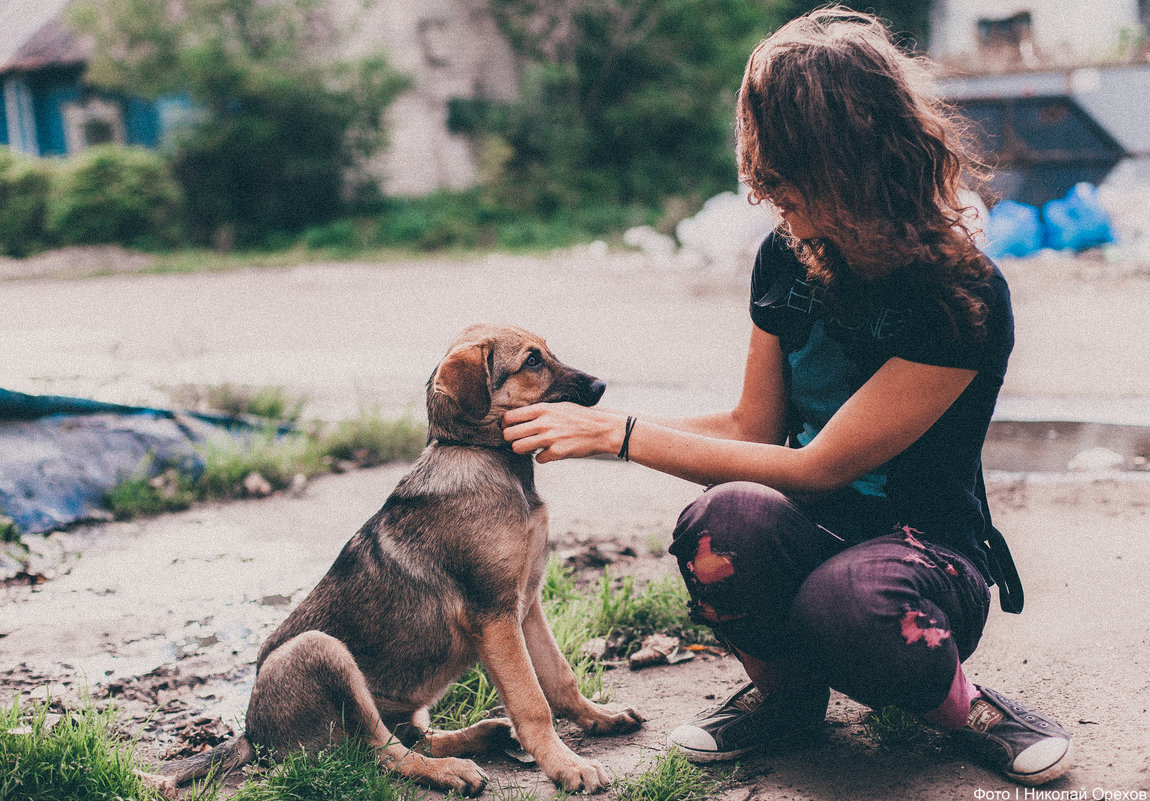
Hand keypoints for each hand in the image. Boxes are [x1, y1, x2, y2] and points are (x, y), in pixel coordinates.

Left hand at [502, 403, 625, 462]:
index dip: (505, 425)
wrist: (603, 428)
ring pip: (518, 448)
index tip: (509, 428)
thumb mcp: (559, 406)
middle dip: (511, 439)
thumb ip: (540, 412)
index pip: (510, 417)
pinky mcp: (557, 452)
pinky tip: (551, 452)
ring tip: (532, 447)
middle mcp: (543, 423)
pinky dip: (543, 457)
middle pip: (509, 434)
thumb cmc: (581, 416)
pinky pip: (538, 459)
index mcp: (542, 409)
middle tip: (518, 440)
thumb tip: (521, 419)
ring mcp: (550, 438)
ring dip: (523, 449)